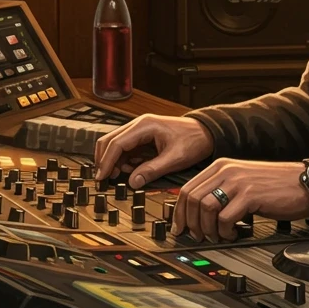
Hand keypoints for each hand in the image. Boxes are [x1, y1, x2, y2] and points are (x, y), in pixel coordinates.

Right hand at [93, 114, 213, 186]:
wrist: (207, 132)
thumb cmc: (194, 141)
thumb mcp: (174, 158)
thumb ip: (152, 170)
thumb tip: (132, 182)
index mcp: (144, 126)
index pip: (116, 143)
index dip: (106, 161)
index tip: (101, 177)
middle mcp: (138, 125)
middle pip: (110, 141)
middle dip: (105, 160)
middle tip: (105, 179)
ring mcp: (140, 131)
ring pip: (116, 146)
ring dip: (115, 162)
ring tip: (123, 177)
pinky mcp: (143, 138)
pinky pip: (127, 150)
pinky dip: (124, 162)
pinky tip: (133, 172)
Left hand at [174, 159, 308, 242]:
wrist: (304, 183)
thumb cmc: (275, 185)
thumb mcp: (242, 180)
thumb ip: (221, 190)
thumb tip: (198, 212)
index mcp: (221, 166)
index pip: (188, 188)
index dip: (179, 212)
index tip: (179, 227)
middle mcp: (227, 171)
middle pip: (192, 199)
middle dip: (190, 223)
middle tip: (198, 236)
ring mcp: (238, 182)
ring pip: (205, 209)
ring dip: (208, 229)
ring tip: (218, 236)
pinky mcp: (250, 195)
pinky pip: (225, 218)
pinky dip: (225, 231)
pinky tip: (233, 233)